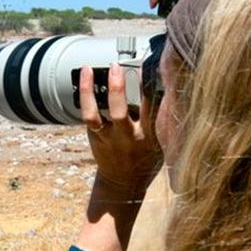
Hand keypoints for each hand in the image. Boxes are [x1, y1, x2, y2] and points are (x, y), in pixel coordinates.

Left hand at [80, 64, 160, 197]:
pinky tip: (85, 78)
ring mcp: (108, 138)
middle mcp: (127, 137)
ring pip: (95, 115)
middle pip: (120, 113)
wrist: (124, 183)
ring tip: (88, 70)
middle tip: (116, 67)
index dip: (151, 88)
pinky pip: (88, 116)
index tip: (151, 68)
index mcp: (149, 137)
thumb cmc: (147, 157)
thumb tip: (165, 86)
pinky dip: (85, 96)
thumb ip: (161, 118)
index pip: (152, 109)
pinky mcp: (95, 136)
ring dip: (89, 92)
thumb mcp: (162, 140)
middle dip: (117, 89)